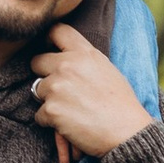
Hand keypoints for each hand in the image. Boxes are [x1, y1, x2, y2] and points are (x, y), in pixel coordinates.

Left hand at [29, 24, 153, 162]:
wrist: (126, 132)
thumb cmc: (121, 104)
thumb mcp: (107, 70)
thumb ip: (85, 60)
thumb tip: (67, 57)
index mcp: (85, 53)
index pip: (57, 31)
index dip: (49, 40)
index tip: (50, 49)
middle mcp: (68, 65)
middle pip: (37, 61)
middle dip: (44, 74)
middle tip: (59, 89)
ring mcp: (57, 87)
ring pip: (37, 90)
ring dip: (48, 100)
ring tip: (70, 110)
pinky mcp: (51, 109)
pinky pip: (39, 114)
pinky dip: (50, 121)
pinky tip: (69, 124)